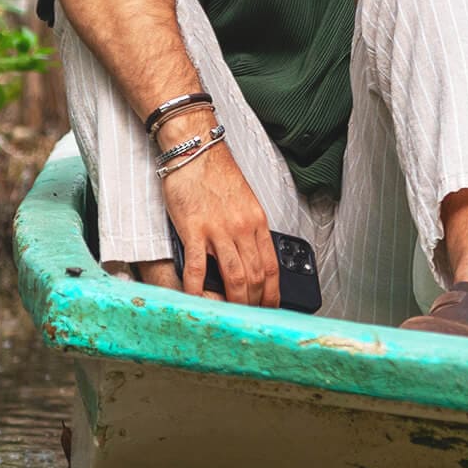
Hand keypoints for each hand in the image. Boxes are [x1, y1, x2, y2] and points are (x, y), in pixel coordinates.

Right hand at [160, 125, 279, 307]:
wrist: (195, 148)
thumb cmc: (216, 173)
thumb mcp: (243, 201)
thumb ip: (247, 229)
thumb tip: (249, 258)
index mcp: (257, 220)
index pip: (272, 266)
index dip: (273, 293)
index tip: (270, 309)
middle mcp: (243, 227)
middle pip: (256, 276)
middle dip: (255, 304)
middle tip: (248, 320)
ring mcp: (219, 229)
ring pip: (235, 277)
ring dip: (234, 303)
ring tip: (230, 317)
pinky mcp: (194, 229)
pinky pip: (197, 268)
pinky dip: (197, 290)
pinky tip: (197, 301)